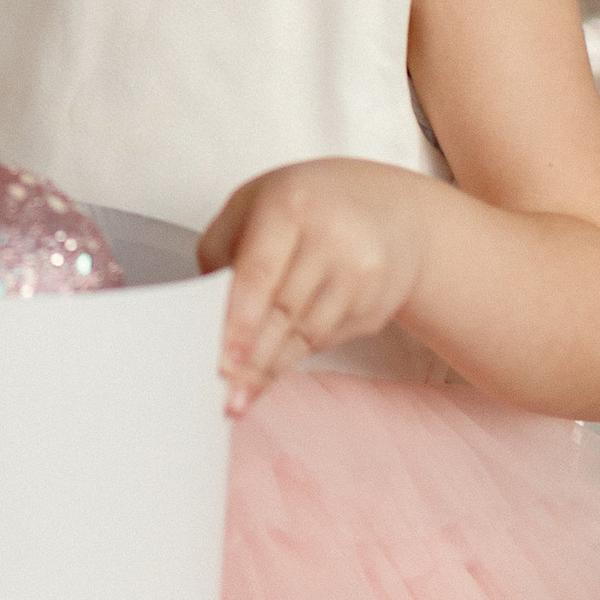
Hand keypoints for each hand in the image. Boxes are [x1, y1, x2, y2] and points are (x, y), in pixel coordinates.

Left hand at [196, 158, 434, 415]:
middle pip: (284, 311)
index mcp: (291, 205)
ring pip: (307, 334)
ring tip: (241, 397)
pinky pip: (326, 340)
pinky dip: (294, 358)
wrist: (391, 211)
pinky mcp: (374, 305)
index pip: (260, 273)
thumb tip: (208, 311)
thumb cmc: (306, 207)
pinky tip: (271, 374)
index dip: (240, 322)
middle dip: (251, 360)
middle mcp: (332, 238)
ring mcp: (360, 274)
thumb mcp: (255, 203)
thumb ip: (223, 250)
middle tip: (225, 396)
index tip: (224, 362)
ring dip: (270, 369)